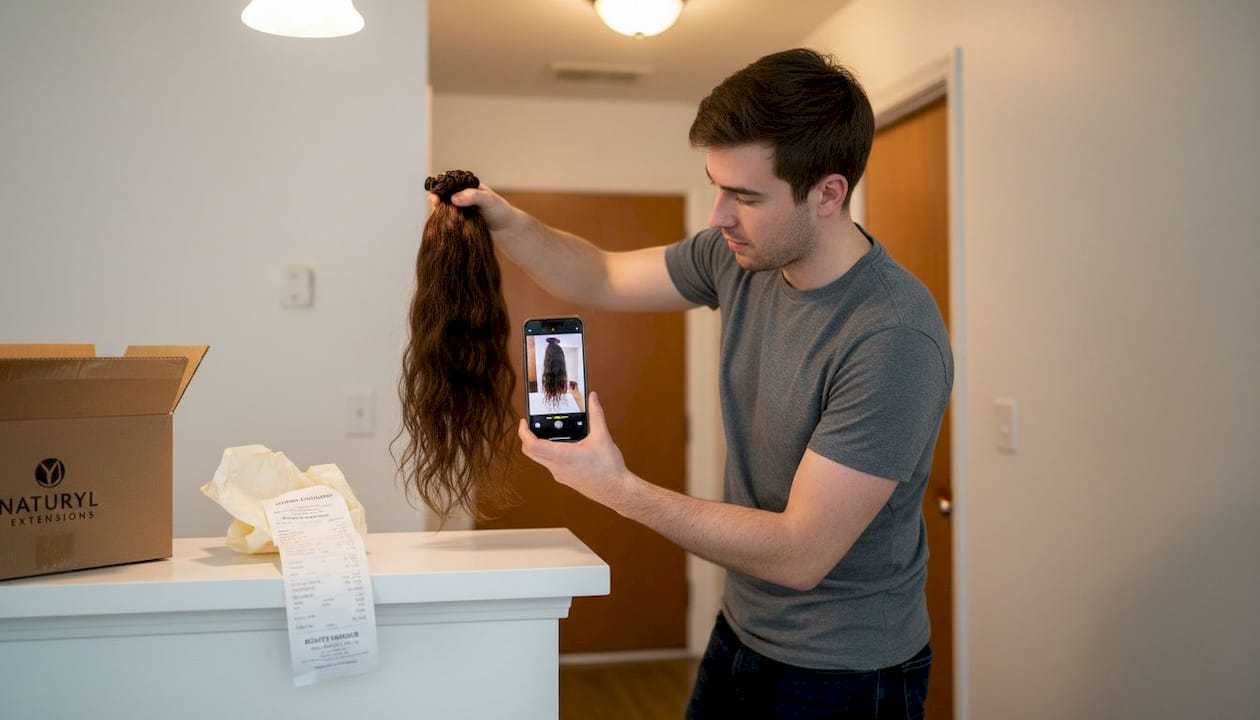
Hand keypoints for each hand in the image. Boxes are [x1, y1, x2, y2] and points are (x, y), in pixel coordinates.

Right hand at [426, 182, 521, 234]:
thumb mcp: (489, 200)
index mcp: (466, 186)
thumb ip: (473, 196)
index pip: (448, 183)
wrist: (507, 230)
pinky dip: (443, 221)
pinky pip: (447, 220)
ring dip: (439, 211)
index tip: (436, 196)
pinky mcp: (459, 222)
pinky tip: (445, 225)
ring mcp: (459, 209)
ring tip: (440, 215)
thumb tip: (454, 198)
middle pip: (442, 195)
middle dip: (436, 199)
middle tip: (435, 204)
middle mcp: (460, 196)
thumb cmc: (500, 211)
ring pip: (442, 208)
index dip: (439, 188)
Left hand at [518, 392, 633, 509]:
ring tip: (549, 432)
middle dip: (527, 437)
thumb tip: (593, 398)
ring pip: (539, 459)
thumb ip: (596, 414)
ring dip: (538, 445)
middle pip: (530, 452)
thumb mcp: (602, 436)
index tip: (524, 422)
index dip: (523, 432)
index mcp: (562, 456)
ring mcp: (560, 474)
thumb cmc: (609, 468)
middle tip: (530, 425)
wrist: (616, 491)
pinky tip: (564, 445)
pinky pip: (550, 464)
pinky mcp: (565, 478)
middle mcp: (557, 467)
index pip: (532, 445)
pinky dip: (549, 453)